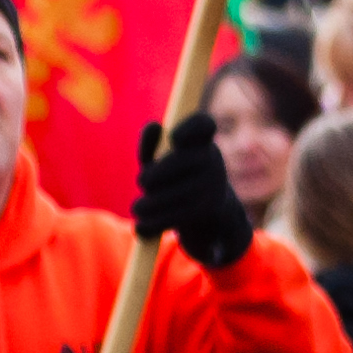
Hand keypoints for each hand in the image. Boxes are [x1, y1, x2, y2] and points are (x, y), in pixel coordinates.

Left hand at [132, 109, 253, 270]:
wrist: (212, 216)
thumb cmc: (178, 181)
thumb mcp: (163, 161)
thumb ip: (151, 143)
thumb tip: (153, 125)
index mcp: (203, 141)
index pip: (204, 124)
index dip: (187, 128)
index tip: (173, 139)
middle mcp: (213, 159)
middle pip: (173, 164)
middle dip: (149, 177)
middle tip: (142, 184)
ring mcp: (212, 185)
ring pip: (165, 195)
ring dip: (144, 205)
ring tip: (139, 207)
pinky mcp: (206, 211)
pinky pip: (169, 217)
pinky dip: (149, 225)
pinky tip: (143, 228)